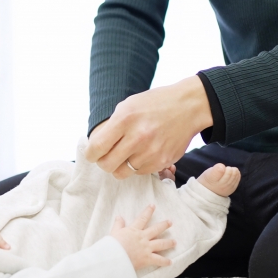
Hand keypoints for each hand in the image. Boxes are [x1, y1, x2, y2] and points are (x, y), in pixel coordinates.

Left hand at [86, 76, 211, 179]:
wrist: (187, 107)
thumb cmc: (154, 104)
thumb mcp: (127, 106)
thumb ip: (110, 126)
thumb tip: (94, 146)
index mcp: (124, 119)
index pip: (96, 148)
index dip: (90, 153)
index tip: (92, 153)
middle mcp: (137, 138)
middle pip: (107, 165)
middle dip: (103, 162)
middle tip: (107, 155)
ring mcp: (151, 152)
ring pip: (122, 172)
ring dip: (120, 165)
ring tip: (126, 153)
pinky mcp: (162, 162)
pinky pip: (139, 173)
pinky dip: (136, 166)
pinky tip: (141, 153)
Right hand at [109, 204, 174, 270]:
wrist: (115, 257)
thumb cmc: (113, 245)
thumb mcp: (114, 232)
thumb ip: (118, 224)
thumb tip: (119, 216)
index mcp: (134, 230)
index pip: (142, 218)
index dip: (148, 211)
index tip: (153, 205)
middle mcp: (143, 237)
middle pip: (156, 229)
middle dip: (164, 225)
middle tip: (170, 222)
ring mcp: (146, 248)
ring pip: (161, 244)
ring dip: (168, 242)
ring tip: (174, 242)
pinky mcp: (148, 258)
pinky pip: (158, 260)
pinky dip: (165, 262)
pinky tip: (170, 262)